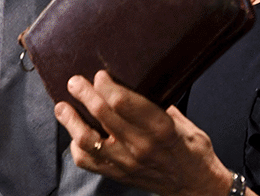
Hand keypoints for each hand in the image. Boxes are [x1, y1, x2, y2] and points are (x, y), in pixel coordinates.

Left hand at [54, 70, 232, 195]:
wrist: (196, 186)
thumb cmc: (192, 150)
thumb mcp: (183, 121)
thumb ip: (159, 102)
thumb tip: (137, 78)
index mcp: (161, 128)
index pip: (123, 102)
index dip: (105, 85)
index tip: (100, 74)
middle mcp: (141, 146)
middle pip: (102, 114)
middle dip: (84, 93)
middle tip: (75, 82)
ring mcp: (127, 163)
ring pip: (87, 140)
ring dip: (71, 121)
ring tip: (63, 107)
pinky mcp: (118, 175)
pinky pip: (88, 161)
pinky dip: (76, 146)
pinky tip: (74, 133)